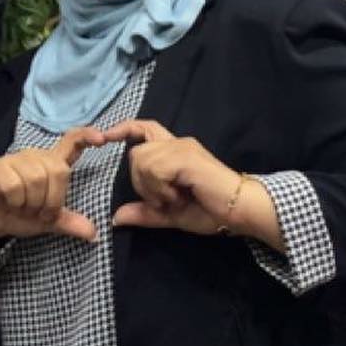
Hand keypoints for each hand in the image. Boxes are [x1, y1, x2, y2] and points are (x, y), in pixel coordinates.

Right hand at [0, 127, 105, 243]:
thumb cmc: (15, 214)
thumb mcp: (46, 222)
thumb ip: (68, 223)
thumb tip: (92, 233)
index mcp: (49, 165)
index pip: (71, 141)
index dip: (86, 136)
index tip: (102, 138)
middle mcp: (34, 157)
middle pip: (58, 170)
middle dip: (52, 199)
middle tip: (39, 212)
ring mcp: (14, 160)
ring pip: (37, 178)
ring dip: (32, 202)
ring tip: (22, 208)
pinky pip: (15, 185)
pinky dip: (15, 201)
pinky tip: (8, 203)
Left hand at [103, 120, 246, 235]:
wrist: (239, 210)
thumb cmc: (211, 210)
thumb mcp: (170, 214)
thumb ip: (144, 213)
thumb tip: (116, 217)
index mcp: (173, 151)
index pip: (143, 128)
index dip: (123, 129)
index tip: (106, 137)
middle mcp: (177, 143)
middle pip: (135, 153)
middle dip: (140, 182)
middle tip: (164, 199)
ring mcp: (181, 147)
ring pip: (141, 160)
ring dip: (151, 187)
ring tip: (173, 198)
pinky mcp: (185, 156)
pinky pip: (154, 168)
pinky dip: (159, 187)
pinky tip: (177, 196)